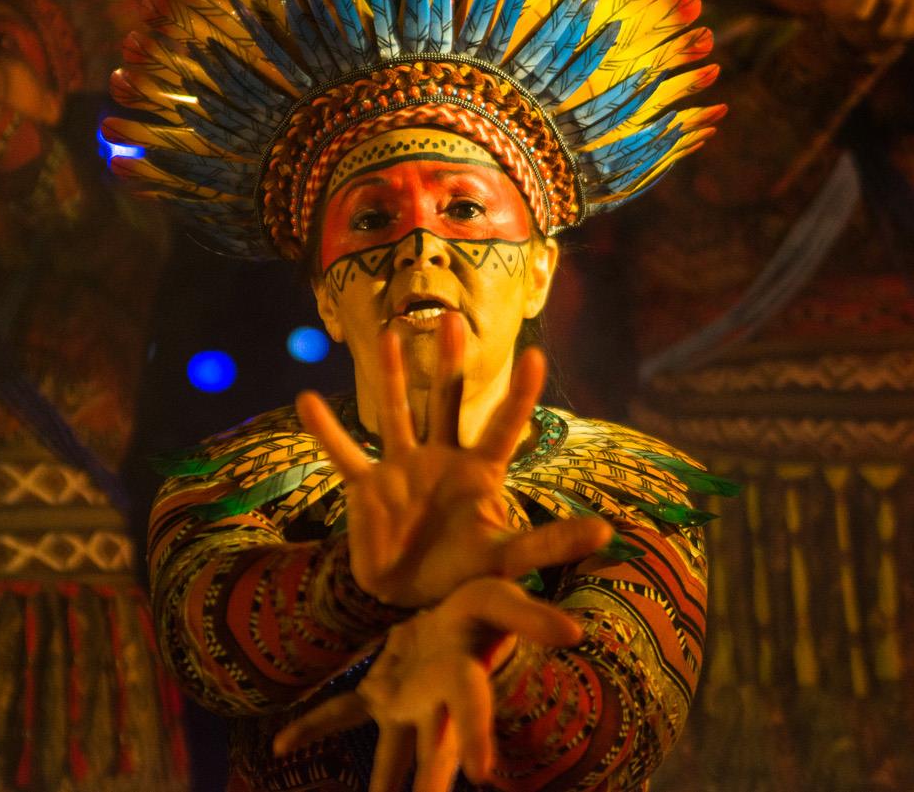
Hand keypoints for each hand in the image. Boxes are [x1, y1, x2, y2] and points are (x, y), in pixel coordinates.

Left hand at [274, 577, 585, 791]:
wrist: (455, 609)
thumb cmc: (482, 607)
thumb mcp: (502, 598)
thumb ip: (529, 615)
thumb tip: (573, 633)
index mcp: (463, 677)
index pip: (470, 706)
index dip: (475, 737)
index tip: (480, 775)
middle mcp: (436, 704)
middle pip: (432, 755)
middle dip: (429, 785)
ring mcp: (405, 703)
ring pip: (391, 753)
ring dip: (381, 785)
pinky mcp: (380, 694)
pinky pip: (343, 713)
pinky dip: (314, 727)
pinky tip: (283, 745)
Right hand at [297, 312, 611, 607]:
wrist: (415, 595)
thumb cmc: (465, 571)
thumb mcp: (509, 557)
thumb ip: (551, 543)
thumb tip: (607, 534)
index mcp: (480, 472)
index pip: (504, 424)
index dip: (520, 392)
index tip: (536, 353)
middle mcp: (441, 458)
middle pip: (447, 400)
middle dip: (449, 361)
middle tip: (451, 318)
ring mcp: (402, 467)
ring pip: (395, 411)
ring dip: (389, 374)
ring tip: (387, 331)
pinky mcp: (368, 487)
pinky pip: (343, 453)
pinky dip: (326, 430)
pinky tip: (307, 399)